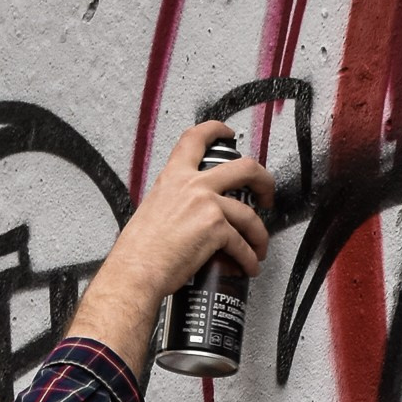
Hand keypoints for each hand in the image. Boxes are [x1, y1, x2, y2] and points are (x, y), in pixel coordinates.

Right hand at [63, 121, 275, 378]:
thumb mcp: (153, 209)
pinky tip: (248, 266)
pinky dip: (249, 259)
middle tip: (266, 195)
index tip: (229, 135)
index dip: (217, 130)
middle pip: (245, 167)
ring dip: (259, 234)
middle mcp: (193, 185)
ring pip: (250, 214)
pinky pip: (242, 244)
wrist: (135, 270)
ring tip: (258, 248)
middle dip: (264, 181)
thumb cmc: (139, 250)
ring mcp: (206, 204)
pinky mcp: (215, 228)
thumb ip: (174, 202)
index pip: (196, 138)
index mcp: (174, 177)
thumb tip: (188, 215)